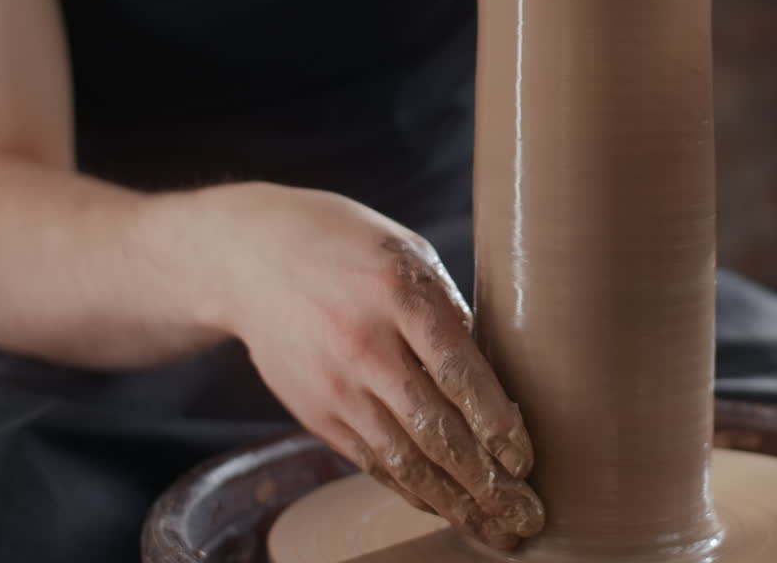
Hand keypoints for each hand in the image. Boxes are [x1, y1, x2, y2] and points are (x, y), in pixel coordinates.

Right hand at [197, 183, 543, 548]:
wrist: (251, 256)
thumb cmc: (348, 246)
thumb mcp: (408, 254)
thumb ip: (448, 312)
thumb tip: (496, 377)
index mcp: (400, 294)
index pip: (460, 373)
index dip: (498, 425)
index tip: (526, 460)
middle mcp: (366, 345)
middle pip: (436, 430)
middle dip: (487, 483)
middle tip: (525, 516)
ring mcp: (335, 384)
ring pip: (404, 460)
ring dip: (455, 503)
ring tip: (495, 530)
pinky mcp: (315, 411)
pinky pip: (371, 461)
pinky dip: (412, 489)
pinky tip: (445, 506)